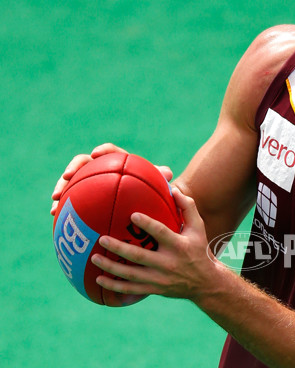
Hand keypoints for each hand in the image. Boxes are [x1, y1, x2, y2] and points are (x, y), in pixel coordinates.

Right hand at [50, 143, 173, 215]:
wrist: (149, 203)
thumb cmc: (155, 192)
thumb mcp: (159, 186)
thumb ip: (161, 177)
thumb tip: (167, 173)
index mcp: (120, 162)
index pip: (110, 152)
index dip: (102, 152)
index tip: (96, 155)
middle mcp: (103, 169)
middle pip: (83, 163)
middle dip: (72, 170)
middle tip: (65, 178)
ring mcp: (92, 183)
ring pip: (72, 182)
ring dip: (61, 190)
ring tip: (54, 203)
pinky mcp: (86, 196)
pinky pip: (73, 199)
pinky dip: (64, 206)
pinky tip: (55, 216)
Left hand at [90, 187, 217, 302]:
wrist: (206, 283)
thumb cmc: (199, 250)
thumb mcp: (198, 228)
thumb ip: (187, 207)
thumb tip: (173, 189)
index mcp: (178, 246)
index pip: (161, 233)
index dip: (147, 224)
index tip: (132, 215)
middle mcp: (168, 263)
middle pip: (139, 256)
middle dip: (119, 248)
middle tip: (101, 238)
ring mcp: (160, 279)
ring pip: (131, 275)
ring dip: (111, 267)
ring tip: (94, 258)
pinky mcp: (155, 289)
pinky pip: (131, 289)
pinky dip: (115, 286)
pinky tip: (99, 280)